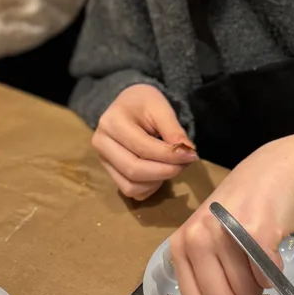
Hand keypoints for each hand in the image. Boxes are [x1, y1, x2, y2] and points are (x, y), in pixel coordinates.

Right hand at [94, 83, 198, 199]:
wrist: (128, 104)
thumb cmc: (144, 103)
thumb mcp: (160, 107)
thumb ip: (173, 130)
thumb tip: (188, 153)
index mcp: (112, 122)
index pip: (143, 148)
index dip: (170, 155)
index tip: (192, 155)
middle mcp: (101, 143)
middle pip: (134, 170)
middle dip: (165, 171)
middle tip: (185, 164)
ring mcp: (103, 160)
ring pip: (131, 186)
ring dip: (157, 182)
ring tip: (172, 166)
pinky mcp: (109, 172)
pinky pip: (130, 191)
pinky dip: (149, 188)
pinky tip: (159, 173)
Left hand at [170, 132, 293, 294]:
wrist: (274, 169)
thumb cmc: (241, 208)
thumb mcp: (213, 239)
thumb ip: (211, 279)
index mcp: (181, 245)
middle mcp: (197, 237)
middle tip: (247, 273)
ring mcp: (225, 233)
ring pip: (249, 291)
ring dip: (258, 280)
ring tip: (255, 250)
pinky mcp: (256, 230)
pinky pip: (268, 274)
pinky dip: (274, 269)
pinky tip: (269, 246)